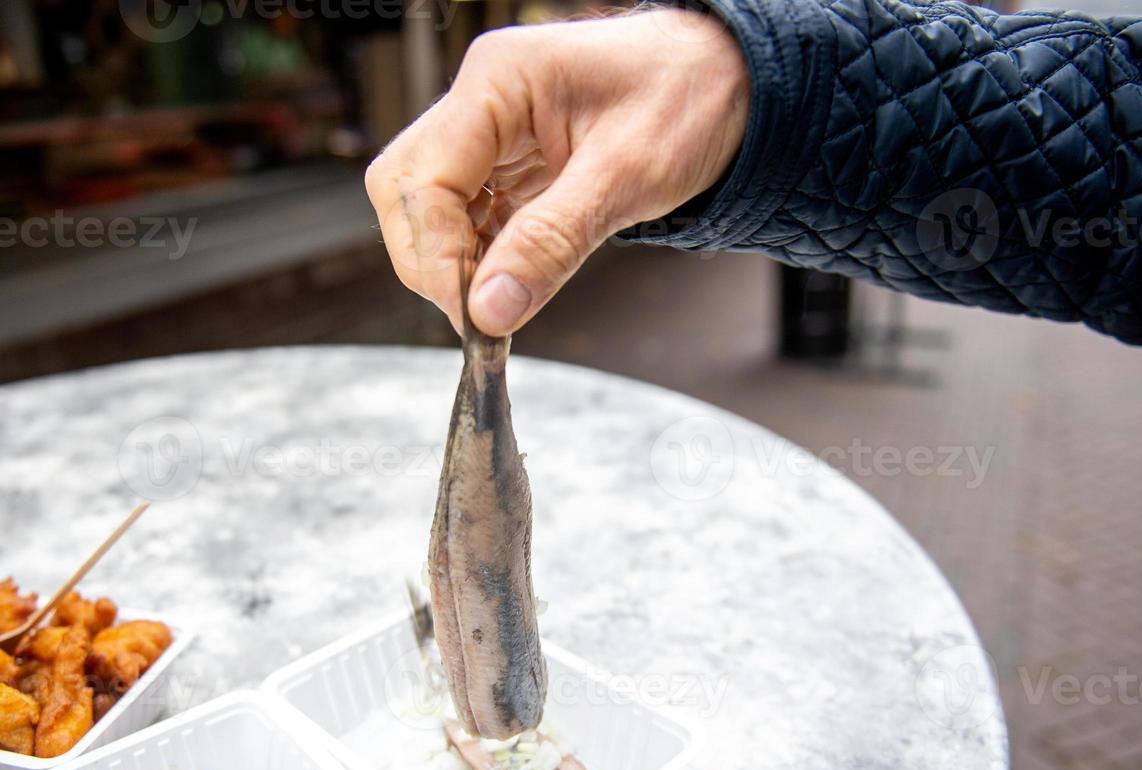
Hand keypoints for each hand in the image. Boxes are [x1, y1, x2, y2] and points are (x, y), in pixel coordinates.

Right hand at [364, 8, 748, 335]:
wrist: (736, 82)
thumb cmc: (690, 102)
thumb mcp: (626, 178)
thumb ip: (551, 244)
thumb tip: (488, 313)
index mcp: (498, 81)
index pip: (422, 179)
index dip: (436, 256)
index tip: (470, 316)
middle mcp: (481, 101)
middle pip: (405, 191)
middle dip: (432, 260)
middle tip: (479, 316)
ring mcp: (490, 132)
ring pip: (428, 208)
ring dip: (454, 263)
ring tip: (501, 304)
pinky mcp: (508, 163)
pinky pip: (468, 216)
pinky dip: (481, 257)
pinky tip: (511, 282)